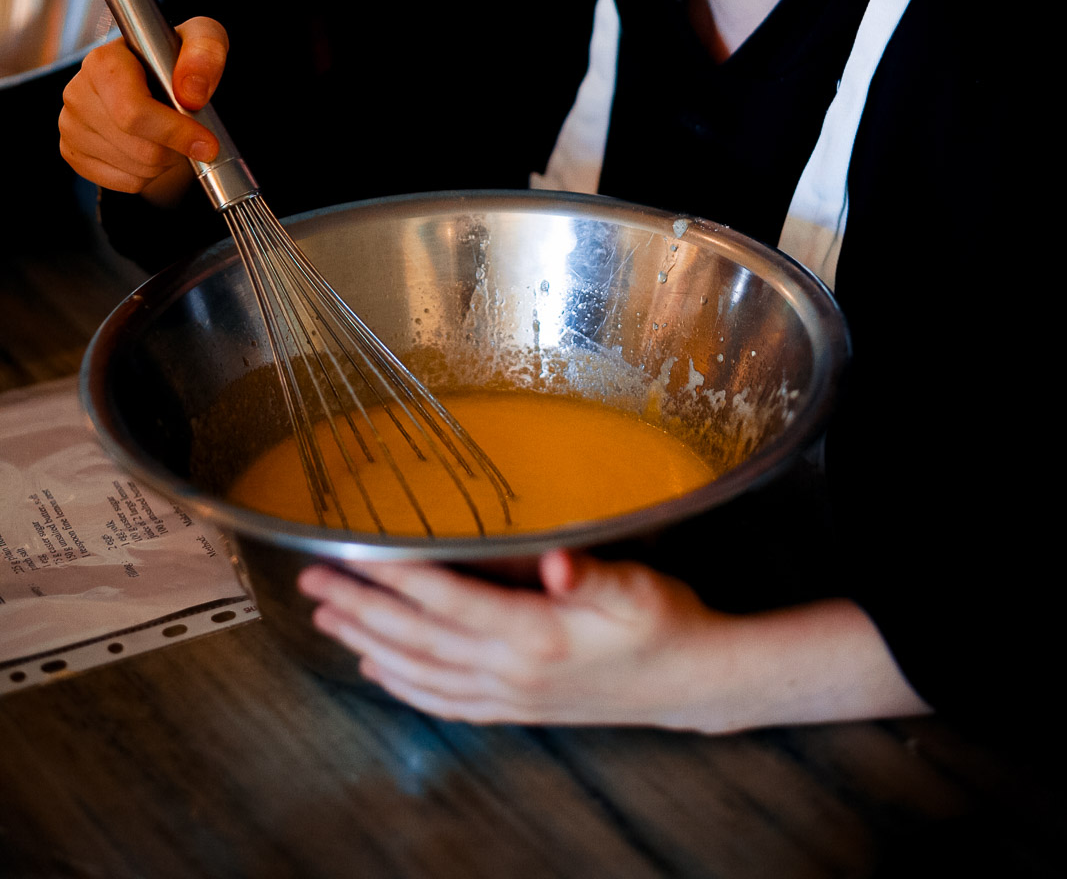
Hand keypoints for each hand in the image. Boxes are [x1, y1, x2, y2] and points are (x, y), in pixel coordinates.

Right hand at [59, 16, 228, 206]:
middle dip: (175, 149)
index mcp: (103, 61)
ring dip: (165, 161)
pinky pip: (124, 183)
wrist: (154, 75)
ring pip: (135, 169)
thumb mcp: (203, 39)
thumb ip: (205, 54)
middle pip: (139, 148)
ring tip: (168, 133)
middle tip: (191, 132)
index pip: (133, 112)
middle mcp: (78, 93)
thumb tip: (191, 93)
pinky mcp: (73, 152)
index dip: (175, 132)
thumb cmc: (177, 57)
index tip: (207, 143)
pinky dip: (148, 174)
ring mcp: (70, 125)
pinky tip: (150, 145)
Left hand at [298, 550, 745, 728]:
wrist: (691, 681)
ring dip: (369, 644)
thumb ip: (589, 572)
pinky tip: (381, 672)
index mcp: (535, 634)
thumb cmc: (664, 622)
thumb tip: (555, 561)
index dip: (397, 576)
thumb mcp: (636, 585)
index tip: (353, 555)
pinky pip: (445, 702)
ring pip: (421, 672)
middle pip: (418, 638)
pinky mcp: (517, 708)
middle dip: (360, 609)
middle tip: (314, 583)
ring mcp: (511, 695)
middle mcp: (513, 670)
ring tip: (328, 620)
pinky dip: (405, 687)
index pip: (448, 600)